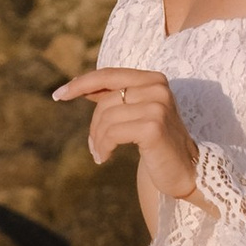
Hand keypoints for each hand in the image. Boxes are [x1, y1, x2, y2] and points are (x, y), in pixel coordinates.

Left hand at [52, 65, 202, 223]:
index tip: (58, 95)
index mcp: (153, 79)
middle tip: (94, 147)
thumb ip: (115, 97)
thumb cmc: (159, 142)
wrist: (187, 170)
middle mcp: (158, 88)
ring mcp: (157, 106)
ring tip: (100, 154)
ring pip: (106, 118)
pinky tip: (105, 158)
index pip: (108, 75)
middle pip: (105, 101)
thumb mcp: (138, 112)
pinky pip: (112, 133)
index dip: (81, 84)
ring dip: (97, 140)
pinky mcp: (153, 127)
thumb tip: (81, 87)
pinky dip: (103, 147)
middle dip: (94, 126)